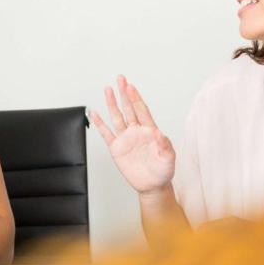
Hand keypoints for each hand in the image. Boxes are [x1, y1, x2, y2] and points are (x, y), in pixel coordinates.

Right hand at [89, 75, 176, 194]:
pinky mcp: (116, 148)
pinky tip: (94, 113)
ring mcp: (125, 139)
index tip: (130, 86)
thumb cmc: (163, 171)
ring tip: (108, 89)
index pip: (141, 110)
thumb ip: (165, 147)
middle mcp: (136, 132)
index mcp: (150, 131)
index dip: (136, 98)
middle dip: (124, 93)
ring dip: (112, 103)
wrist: (152, 185)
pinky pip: (106, 134)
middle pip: (128, 108)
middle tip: (120, 79)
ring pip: (117, 117)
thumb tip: (161, 135)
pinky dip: (99, 124)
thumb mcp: (169, 159)